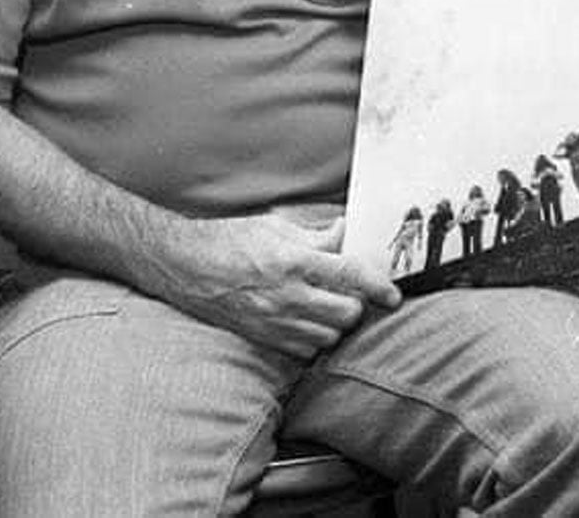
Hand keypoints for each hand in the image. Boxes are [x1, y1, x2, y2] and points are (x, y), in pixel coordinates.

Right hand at [154, 212, 400, 360]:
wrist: (185, 266)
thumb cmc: (229, 240)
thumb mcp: (275, 227)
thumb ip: (315, 237)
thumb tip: (345, 234)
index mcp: (293, 261)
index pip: (350, 276)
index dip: (378, 286)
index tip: (393, 294)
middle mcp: (287, 295)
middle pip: (346, 313)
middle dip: (356, 303)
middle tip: (352, 291)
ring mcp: (275, 322)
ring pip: (329, 336)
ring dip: (337, 323)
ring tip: (329, 305)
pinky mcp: (264, 339)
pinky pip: (306, 350)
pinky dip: (315, 338)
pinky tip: (308, 321)